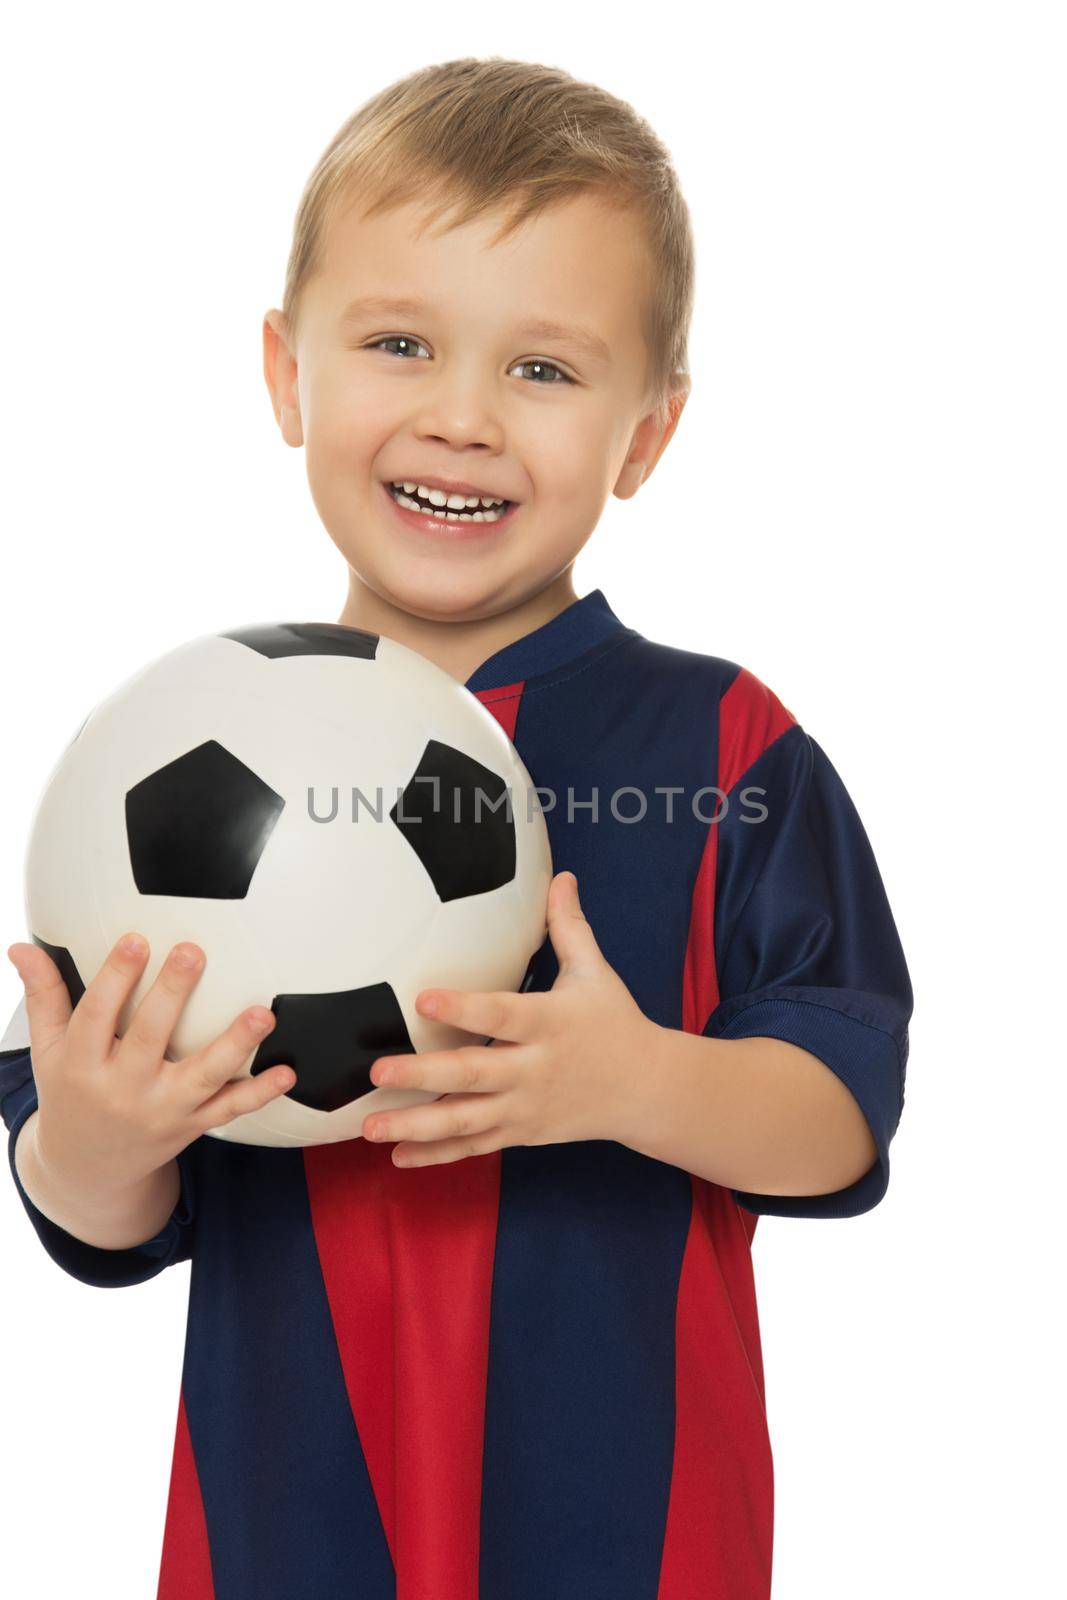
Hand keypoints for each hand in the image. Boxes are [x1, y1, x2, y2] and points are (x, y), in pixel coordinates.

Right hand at [6, 933, 295, 1195]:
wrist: (87, 1169)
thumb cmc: (70, 1092)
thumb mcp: (47, 1050)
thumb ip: (44, 996)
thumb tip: (18, 946)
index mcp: (81, 1065)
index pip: (96, 1016)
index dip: (115, 978)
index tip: (136, 938)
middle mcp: (122, 1090)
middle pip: (149, 1038)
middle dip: (171, 995)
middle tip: (193, 951)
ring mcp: (162, 1111)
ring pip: (201, 1077)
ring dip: (233, 1044)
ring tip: (262, 1013)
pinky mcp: (192, 1126)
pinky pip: (229, 1111)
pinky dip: (259, 1093)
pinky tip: (288, 1072)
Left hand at [361, 871, 660, 1166]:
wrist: (647, 1090)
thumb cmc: (615, 1022)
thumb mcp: (596, 972)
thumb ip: (570, 926)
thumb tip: (561, 876)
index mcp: (549, 1024)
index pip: (501, 1014)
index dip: (464, 1009)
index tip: (423, 999)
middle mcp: (534, 1070)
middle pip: (473, 1075)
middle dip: (422, 1075)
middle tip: (376, 1071)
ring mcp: (525, 1107)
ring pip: (466, 1121)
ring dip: (416, 1126)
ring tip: (369, 1126)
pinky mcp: (521, 1133)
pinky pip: (474, 1147)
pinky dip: (437, 1156)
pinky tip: (397, 1157)